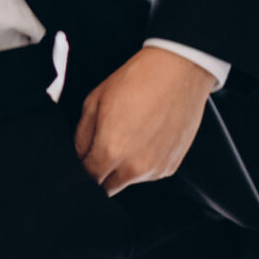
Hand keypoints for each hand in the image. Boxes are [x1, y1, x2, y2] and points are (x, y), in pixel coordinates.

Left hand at [75, 47, 214, 192]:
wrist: (178, 71)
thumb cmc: (136, 80)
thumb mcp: (95, 100)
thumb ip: (82, 135)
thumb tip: (81, 153)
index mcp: (111, 150)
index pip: (89, 176)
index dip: (85, 164)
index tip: (88, 153)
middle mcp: (134, 166)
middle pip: (108, 186)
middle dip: (103, 171)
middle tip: (107, 145)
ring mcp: (156, 168)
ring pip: (130, 181)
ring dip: (125, 168)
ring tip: (131, 136)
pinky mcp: (171, 165)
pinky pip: (150, 173)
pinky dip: (145, 162)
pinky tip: (147, 137)